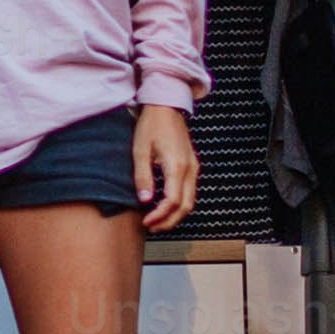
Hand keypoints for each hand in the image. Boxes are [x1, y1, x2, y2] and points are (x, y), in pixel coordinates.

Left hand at [131, 101, 198, 231]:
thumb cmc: (152, 124)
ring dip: (175, 215)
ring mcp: (194, 167)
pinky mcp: (192, 166)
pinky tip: (165, 207)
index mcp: (177, 165)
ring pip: (190, 201)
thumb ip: (143, 177)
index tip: (146, 221)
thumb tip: (145, 200)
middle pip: (185, 206)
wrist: (166, 106)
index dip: (160, 215)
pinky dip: (179, 204)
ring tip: (157, 221)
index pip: (172, 201)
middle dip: (169, 221)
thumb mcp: (140, 150)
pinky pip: (190, 192)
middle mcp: (190, 169)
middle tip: (151, 227)